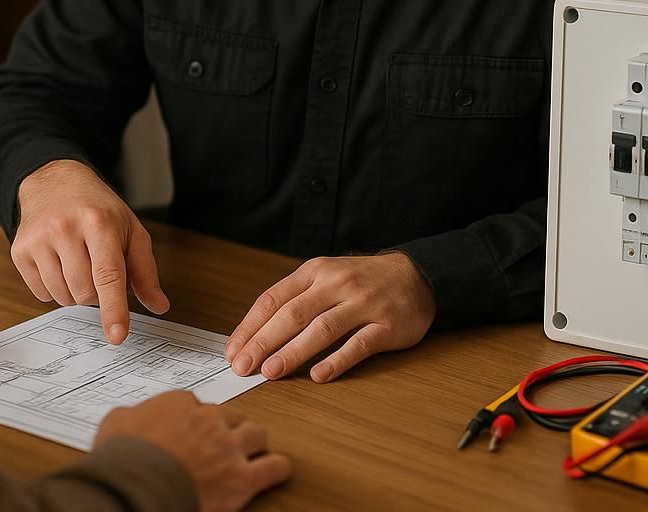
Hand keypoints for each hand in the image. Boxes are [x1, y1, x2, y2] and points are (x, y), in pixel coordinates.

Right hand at [12, 160, 169, 343]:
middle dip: (97, 293)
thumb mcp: (130, 230)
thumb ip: (145, 271)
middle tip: (97, 268)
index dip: (114, 309)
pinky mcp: (20, 250)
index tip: (117, 335)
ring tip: (78, 263)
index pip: (109, 274)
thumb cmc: (98, 209)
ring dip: (75, 293)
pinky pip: (41, 294)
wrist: (54, 181)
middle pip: (85, 293)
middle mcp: (66, 228)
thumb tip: (159, 306)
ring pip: (63, 297)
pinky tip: (57, 263)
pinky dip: (54, 288)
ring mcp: (39, 239)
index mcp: (100, 222)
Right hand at [95, 391, 289, 511]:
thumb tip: (131, 417)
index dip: (195, 419)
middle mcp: (209, 421)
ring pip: (257, 434)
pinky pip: (274, 467)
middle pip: (232, 416)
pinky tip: (276, 470)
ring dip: (254, 442)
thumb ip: (131, 414)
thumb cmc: (122, 456)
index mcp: (180, 404)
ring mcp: (228, 449)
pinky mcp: (242, 479)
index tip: (192, 429)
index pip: (197, 404)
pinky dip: (277, 468)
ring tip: (251, 451)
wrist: (134, 487)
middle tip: (223, 441)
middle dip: (229, 427)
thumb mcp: (116, 422)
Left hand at [225, 253, 434, 382]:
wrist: (415, 276)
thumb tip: (255, 337)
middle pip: (292, 314)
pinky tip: (319, 375)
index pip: (273, 299)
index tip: (233, 352)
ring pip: (322, 328)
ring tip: (272, 372)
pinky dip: (337, 360)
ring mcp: (363, 303)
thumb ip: (294, 301)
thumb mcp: (325, 278)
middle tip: (244, 367)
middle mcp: (336, 284)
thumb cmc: (360, 282)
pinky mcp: (387, 325)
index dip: (250, 327)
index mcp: (315, 272)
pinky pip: (358, 344)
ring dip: (293, 352)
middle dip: (264, 342)